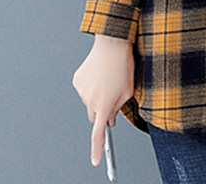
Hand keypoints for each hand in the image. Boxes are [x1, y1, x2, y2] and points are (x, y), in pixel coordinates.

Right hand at [72, 34, 134, 166]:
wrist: (111, 45)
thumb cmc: (122, 65)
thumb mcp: (128, 91)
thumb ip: (118, 108)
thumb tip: (109, 119)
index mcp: (104, 106)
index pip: (98, 134)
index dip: (97, 149)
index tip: (95, 160)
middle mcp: (90, 101)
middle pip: (94, 116)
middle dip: (101, 112)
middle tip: (112, 98)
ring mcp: (82, 91)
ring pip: (89, 101)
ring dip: (97, 96)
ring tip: (108, 79)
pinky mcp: (77, 80)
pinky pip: (84, 89)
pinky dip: (91, 85)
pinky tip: (100, 73)